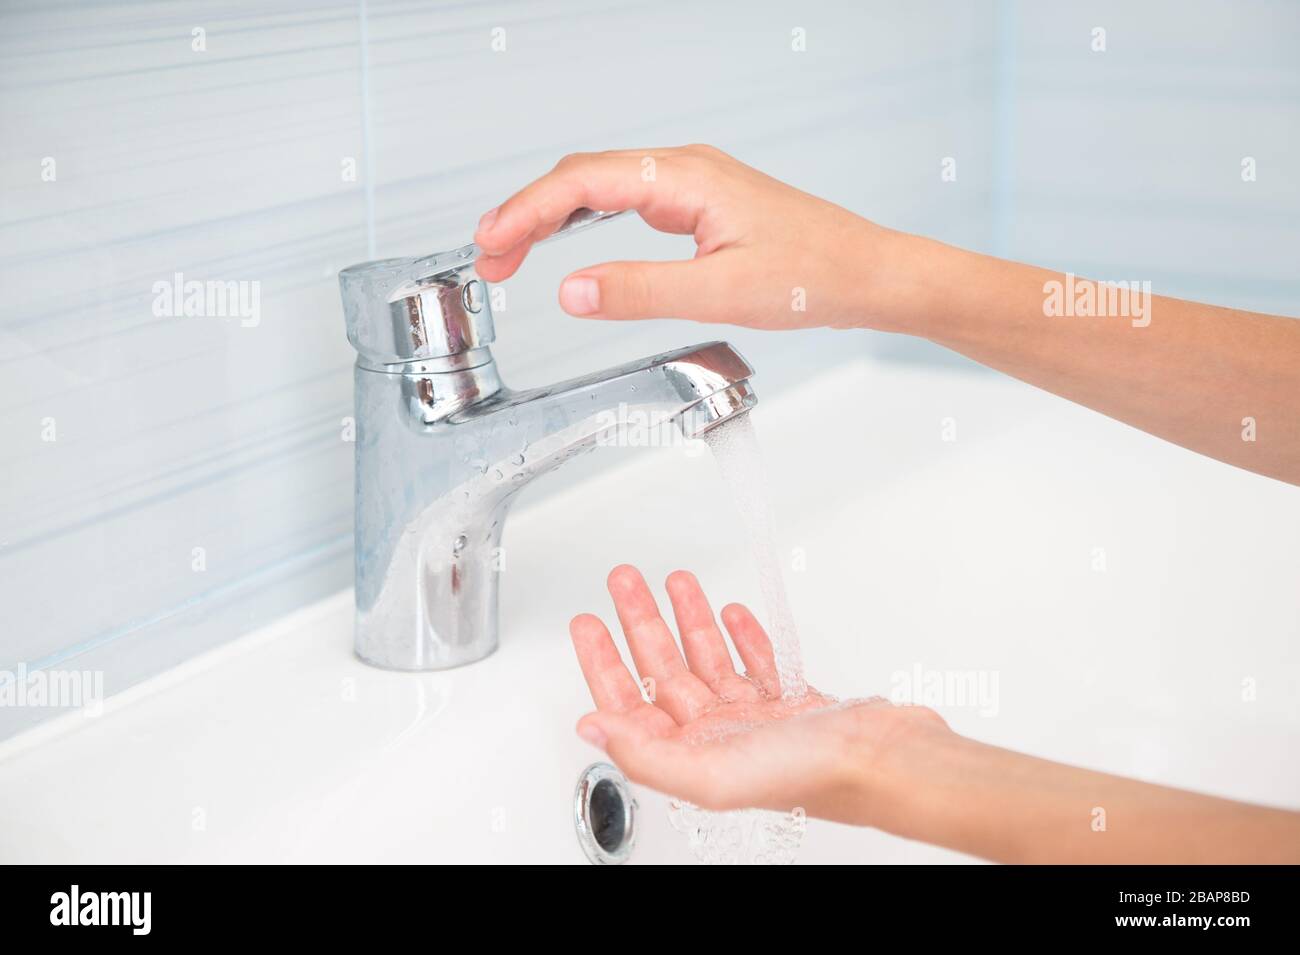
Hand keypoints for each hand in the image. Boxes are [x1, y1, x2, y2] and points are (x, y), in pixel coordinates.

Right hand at [474, 145, 911, 330]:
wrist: (868, 275)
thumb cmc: (814, 276)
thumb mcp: (721, 293)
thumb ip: (641, 291)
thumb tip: (571, 291)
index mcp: (685, 178)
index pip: (583, 183)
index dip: (527, 212)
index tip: (490, 244)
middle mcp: (685, 170)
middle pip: (583, 177)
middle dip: (528, 213)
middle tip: (490, 257)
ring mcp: (693, 184)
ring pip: (602, 186)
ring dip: (553, 216)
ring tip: (513, 252)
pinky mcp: (701, 204)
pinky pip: (626, 199)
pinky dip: (586, 219)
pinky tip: (572, 240)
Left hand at [569, 564, 951, 825]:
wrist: (887, 760)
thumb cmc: (810, 777)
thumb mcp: (711, 776)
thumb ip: (643, 755)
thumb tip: (590, 729)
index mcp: (693, 756)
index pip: (628, 703)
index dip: (602, 661)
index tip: (587, 622)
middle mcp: (718, 737)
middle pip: (663, 670)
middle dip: (640, 620)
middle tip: (623, 580)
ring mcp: (755, 718)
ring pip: (708, 658)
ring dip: (688, 618)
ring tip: (673, 579)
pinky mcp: (793, 702)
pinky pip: (757, 661)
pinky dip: (740, 635)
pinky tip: (728, 613)